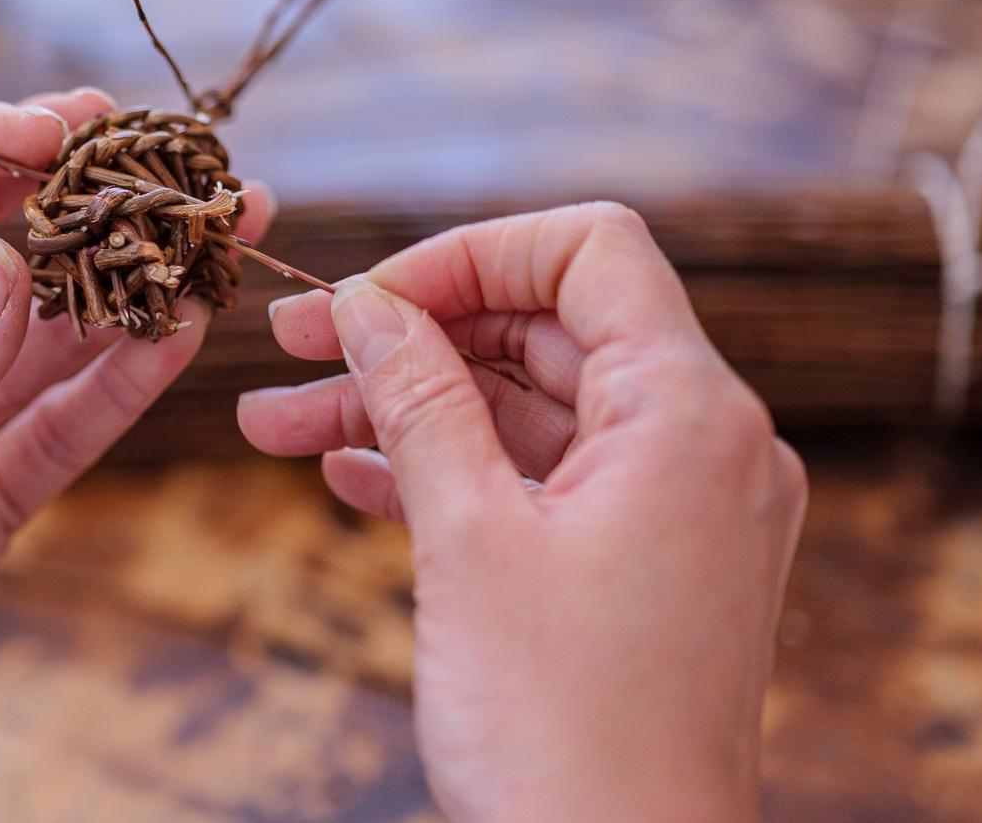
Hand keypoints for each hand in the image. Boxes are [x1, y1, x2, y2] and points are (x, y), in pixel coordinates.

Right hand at [237, 203, 804, 821]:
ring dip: (408, 409)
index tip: (363, 298)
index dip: (467, 254)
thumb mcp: (466, 540)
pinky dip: (455, 471)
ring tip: (275, 425)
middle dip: (409, 335)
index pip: (588, 250)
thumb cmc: (561, 731)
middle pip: (547, 330)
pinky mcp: (648, 568)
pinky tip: (350, 478)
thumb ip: (417, 398)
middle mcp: (705, 445)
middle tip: (287, 349)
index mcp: (690, 413)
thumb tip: (365, 302)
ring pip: (530, 412)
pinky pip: (545, 482)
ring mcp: (682, 510)